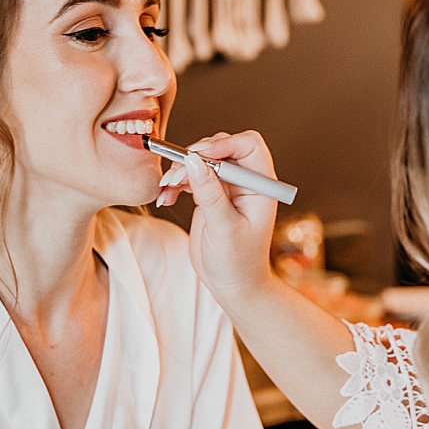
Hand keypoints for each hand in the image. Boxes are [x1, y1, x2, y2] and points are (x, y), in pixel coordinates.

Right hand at [157, 131, 280, 306]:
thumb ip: (210, 193)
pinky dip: (176, 183)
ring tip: (167, 189)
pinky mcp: (210, 195)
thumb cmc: (239, 262)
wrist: (233, 284)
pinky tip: (166, 197)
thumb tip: (195, 160)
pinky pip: (192, 177)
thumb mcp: (224, 228)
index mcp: (261, 185)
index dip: (223, 144)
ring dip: (182, 170)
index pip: (248, 145)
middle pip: (222, 148)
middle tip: (177, 175)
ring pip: (203, 161)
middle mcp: (246, 181)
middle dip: (197, 157)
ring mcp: (227, 187)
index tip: (198, 156)